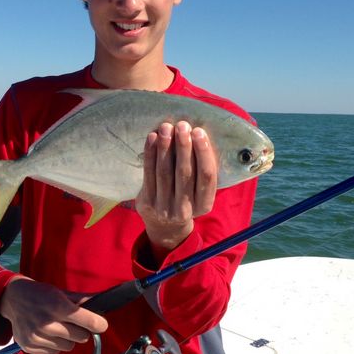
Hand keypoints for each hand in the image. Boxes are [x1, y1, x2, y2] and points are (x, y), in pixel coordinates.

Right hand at [0, 277, 107, 353]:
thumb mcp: (61, 292)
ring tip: (59, 326)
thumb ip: (82, 300)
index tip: (101, 324)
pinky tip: (48, 333)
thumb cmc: (40, 294)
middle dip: (82, 330)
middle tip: (74, 322)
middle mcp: (47, 323)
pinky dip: (55, 344)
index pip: (88, 322)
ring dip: (68, 338)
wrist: (13, 299)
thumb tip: (102, 303)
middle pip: (82, 337)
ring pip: (69, 346)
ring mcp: (37, 337)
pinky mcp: (30, 346)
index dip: (98, 323)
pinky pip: (55, 352)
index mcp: (58, 306)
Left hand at [135, 121, 216, 255]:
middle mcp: (185, 209)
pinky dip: (150, 154)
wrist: (165, 227)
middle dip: (184, 146)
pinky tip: (152, 138)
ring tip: (166, 127)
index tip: (199, 132)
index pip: (207, 177)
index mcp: (205, 205)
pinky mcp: (147, 203)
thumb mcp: (200, 194)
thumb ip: (202, 172)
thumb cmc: (186, 200)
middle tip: (182, 125)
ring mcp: (164, 208)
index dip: (203, 153)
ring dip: (165, 147)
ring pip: (165, 172)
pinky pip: (148, 174)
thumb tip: (199, 135)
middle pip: (185, 173)